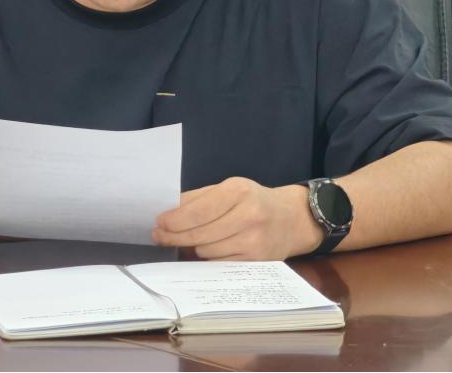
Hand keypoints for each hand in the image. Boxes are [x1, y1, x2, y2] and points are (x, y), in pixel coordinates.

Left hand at [152, 177, 322, 259]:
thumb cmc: (254, 201)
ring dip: (193, 247)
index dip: (175, 220)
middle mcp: (248, 216)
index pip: (198, 210)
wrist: (293, 219)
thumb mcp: (230, 188)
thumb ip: (198, 198)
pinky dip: (209, 258)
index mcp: (238, 191)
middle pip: (200, 234)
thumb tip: (168, 211)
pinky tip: (206, 250)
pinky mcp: (257, 261)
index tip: (159, 223)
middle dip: (175, 236)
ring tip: (188, 240)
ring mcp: (254, 241)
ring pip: (207, 251)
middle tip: (160, 237)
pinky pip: (220, 264)